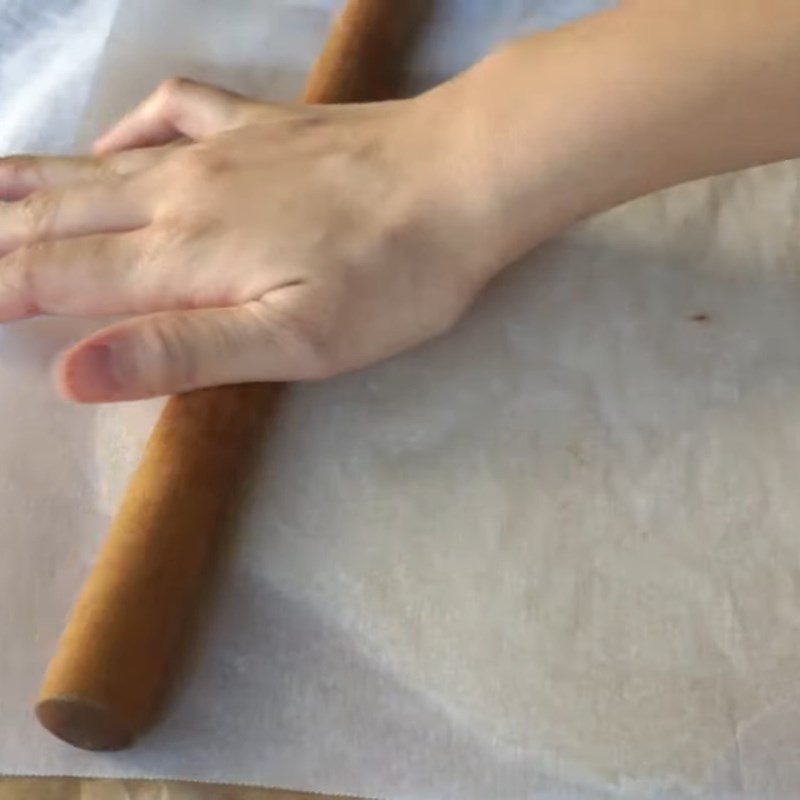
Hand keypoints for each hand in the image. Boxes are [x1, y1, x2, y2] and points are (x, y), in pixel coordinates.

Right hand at [0, 78, 499, 400]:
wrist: (462, 178)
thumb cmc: (392, 277)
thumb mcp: (294, 340)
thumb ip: (182, 351)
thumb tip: (69, 371)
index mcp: (185, 257)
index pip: (61, 275)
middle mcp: (183, 193)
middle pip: (65, 213)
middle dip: (0, 232)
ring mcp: (221, 148)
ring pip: (102, 162)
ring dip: (35, 177)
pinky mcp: (261, 124)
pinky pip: (174, 109)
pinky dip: (129, 125)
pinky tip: (116, 138)